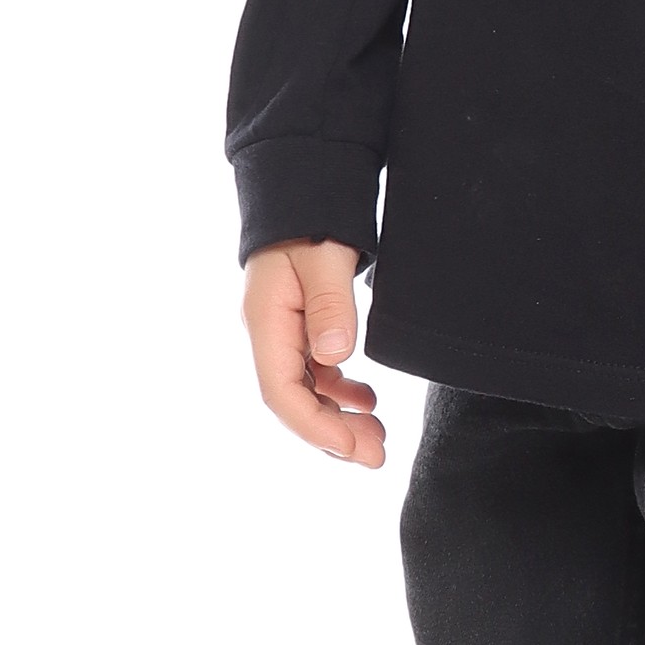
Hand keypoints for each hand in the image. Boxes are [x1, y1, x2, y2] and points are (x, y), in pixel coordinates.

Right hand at [242, 239, 385, 465]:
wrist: (304, 188)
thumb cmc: (311, 219)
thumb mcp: (323, 257)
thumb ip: (330, 303)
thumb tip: (334, 354)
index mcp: (266, 321)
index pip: (281, 392)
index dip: (315, 427)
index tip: (353, 447)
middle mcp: (270, 333)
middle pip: (294, 401)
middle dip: (332, 435)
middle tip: (376, 456)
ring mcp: (284, 332)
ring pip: (307, 391)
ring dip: (339, 419)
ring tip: (378, 437)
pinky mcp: (301, 326)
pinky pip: (316, 373)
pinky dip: (340, 393)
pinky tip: (367, 401)